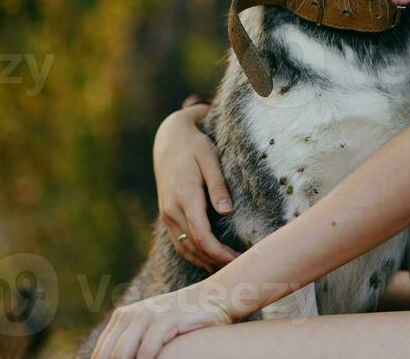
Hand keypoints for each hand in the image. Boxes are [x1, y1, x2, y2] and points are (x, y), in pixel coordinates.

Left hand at [91, 283, 230, 358]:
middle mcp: (130, 314)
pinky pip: (146, 351)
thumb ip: (134, 341)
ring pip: (122, 354)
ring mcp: (147, 315)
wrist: (214, 296)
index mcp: (122, 317)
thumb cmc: (184, 320)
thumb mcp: (153, 327)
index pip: (101, 352)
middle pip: (109, 354)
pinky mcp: (165, 319)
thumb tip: (119, 356)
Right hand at [153, 107, 238, 269]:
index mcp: (185, 196)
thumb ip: (217, 185)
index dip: (222, 254)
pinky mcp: (166, 215)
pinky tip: (210, 260)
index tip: (241, 261)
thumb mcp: (209, 158)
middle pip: (195, 247)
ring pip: (185, 249)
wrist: (169, 139)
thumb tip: (227, 211)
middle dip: (218, 262)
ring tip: (229, 270)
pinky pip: (179, 242)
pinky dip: (194, 255)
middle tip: (243, 269)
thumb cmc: (194, 146)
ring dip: (206, 262)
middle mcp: (171, 209)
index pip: (203, 236)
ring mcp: (166, 214)